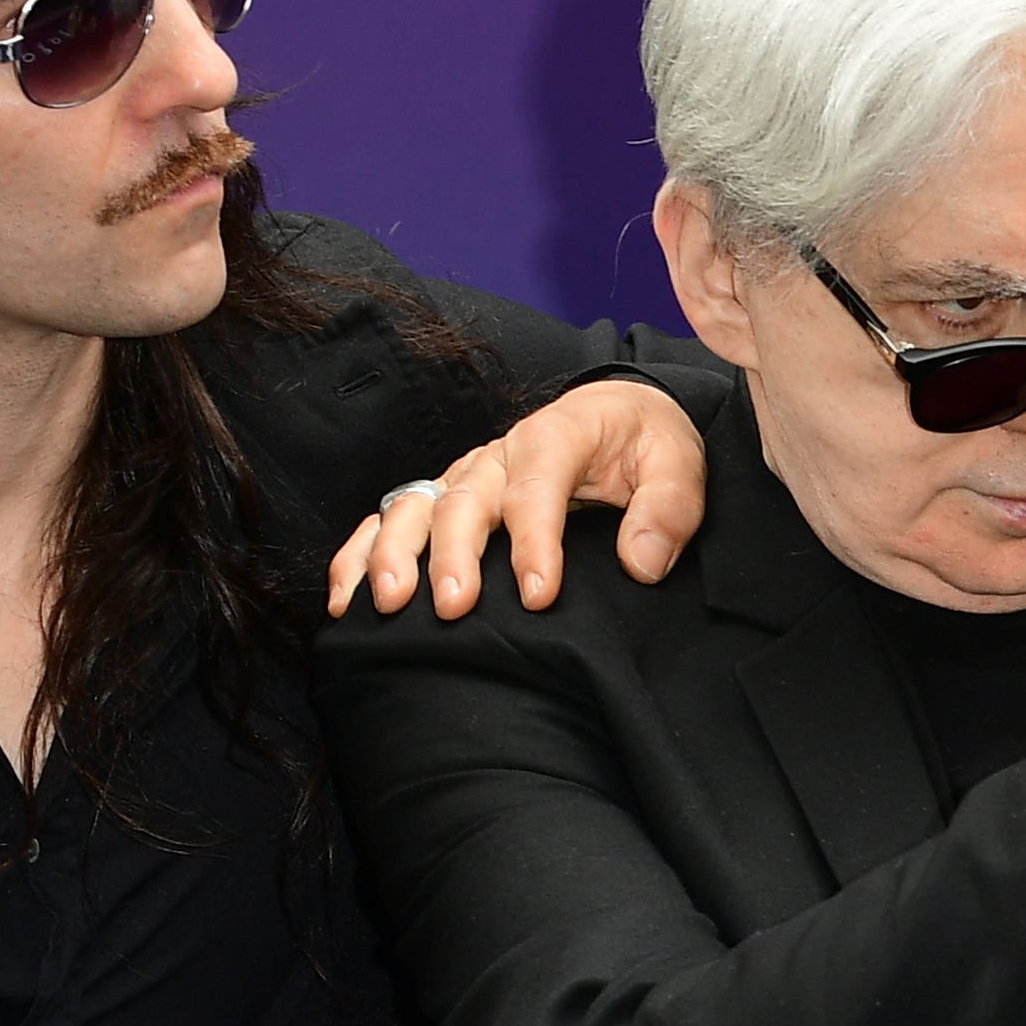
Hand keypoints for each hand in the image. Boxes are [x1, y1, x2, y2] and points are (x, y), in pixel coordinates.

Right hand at [322, 369, 711, 616]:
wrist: (620, 416)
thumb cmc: (646, 446)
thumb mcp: (679, 464)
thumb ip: (668, 509)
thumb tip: (641, 563)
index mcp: (556, 436)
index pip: (536, 489)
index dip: (534, 543)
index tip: (539, 597)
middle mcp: (500, 453)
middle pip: (463, 501)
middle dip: (453, 556)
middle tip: (454, 609)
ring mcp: (465, 475)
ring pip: (415, 508)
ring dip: (395, 555)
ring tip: (389, 605)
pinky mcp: (445, 496)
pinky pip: (391, 520)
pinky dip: (361, 555)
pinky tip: (346, 598)